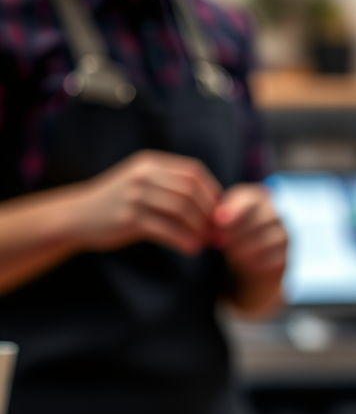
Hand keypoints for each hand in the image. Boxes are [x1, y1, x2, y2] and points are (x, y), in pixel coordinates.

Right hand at [76, 150, 220, 255]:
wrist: (77, 217)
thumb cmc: (118, 203)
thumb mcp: (141, 182)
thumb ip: (170, 185)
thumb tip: (214, 202)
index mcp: (150, 164)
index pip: (193, 172)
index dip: (212, 191)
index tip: (220, 211)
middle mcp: (143, 175)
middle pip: (191, 191)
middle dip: (209, 213)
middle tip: (217, 231)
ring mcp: (135, 196)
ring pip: (182, 210)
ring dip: (199, 229)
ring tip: (206, 242)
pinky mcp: (129, 218)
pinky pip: (167, 229)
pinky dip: (184, 240)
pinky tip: (192, 249)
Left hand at [212, 184, 287, 312]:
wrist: (246, 262)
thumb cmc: (230, 235)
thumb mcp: (222, 223)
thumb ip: (221, 217)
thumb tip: (218, 219)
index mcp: (258, 199)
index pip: (252, 199)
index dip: (235, 209)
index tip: (218, 220)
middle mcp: (276, 214)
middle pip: (264, 217)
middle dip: (239, 229)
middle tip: (219, 240)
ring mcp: (284, 234)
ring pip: (270, 237)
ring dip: (246, 246)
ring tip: (230, 253)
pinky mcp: (286, 255)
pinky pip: (276, 256)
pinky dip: (257, 260)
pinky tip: (242, 262)